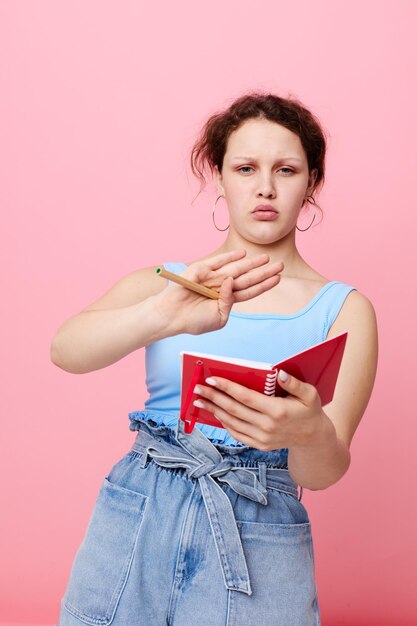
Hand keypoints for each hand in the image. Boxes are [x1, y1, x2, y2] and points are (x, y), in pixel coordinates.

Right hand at [154, 249, 283, 335]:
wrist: (171, 316)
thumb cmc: (193, 321)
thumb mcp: (218, 318)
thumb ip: (229, 302)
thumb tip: (231, 282)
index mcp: (227, 300)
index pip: (250, 291)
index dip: (264, 284)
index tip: (278, 278)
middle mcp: (222, 287)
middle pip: (248, 278)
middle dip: (264, 272)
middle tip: (281, 265)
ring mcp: (212, 278)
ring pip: (236, 269)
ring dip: (252, 263)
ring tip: (266, 258)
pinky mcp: (201, 270)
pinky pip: (218, 262)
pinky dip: (229, 257)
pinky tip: (242, 254)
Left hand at [193, 370, 329, 449]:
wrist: (313, 438)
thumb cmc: (310, 410)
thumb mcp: (310, 394)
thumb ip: (294, 383)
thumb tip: (279, 374)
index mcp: (277, 411)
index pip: (245, 397)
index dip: (227, 388)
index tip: (211, 379)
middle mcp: (267, 426)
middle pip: (234, 410)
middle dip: (213, 398)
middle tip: (196, 388)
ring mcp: (262, 438)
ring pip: (232, 422)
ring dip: (213, 410)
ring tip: (199, 400)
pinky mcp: (259, 445)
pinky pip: (237, 433)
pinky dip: (224, 423)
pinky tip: (215, 413)